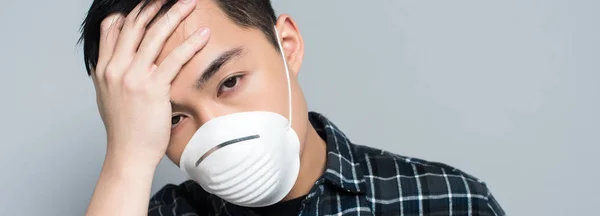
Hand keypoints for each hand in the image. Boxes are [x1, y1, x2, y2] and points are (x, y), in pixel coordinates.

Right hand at [93, 0, 208, 167]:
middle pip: (135, 25)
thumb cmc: (124, 128)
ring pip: (154, 35)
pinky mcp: (152, 88)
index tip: (149, 2)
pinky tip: (203, 35)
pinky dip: (190, 44)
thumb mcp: (109, 95)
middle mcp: (115, 68)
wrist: (128, 153)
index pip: (113, 27)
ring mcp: (132, 77)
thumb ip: (113, 72)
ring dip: (174, 14)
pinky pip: (174, 59)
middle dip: (154, 5)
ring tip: (190, 3)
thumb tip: (120, 57)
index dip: (132, 11)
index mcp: (103, 68)